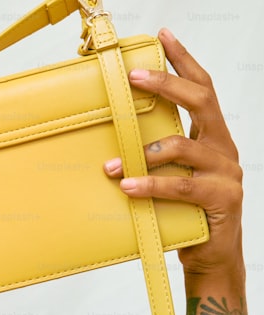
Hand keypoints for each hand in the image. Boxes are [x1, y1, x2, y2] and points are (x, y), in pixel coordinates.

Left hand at [103, 28, 243, 277]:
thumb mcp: (168, 177)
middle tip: (133, 76)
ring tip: (110, 164)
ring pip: (185, 147)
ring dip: (143, 152)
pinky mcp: (221, 199)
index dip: (184, 60)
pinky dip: (150, 185)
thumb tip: (109, 139)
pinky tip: (126, 186)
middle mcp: (222, 148)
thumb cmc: (183, 213)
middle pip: (201, 101)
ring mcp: (226, 173)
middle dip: (165, 85)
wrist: (211, 256)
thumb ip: (152, 155)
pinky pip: (182, 186)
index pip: (202, 88)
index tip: (162, 36)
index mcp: (212, 137)